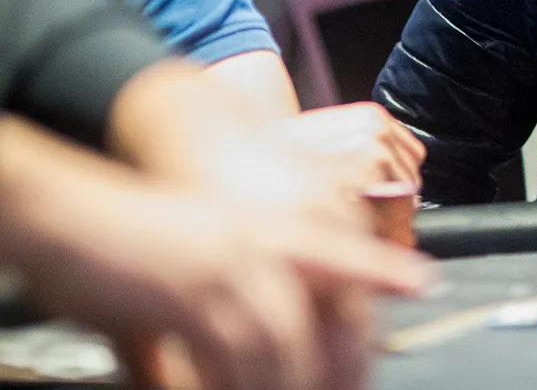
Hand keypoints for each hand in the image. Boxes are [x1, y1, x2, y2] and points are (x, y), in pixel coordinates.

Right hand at [2, 118, 431, 389]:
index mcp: (266, 228)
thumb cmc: (123, 243)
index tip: (423, 284)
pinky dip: (232, 387)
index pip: (340, 249)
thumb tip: (223, 366)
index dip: (382, 270)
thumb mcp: (188, 269)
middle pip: (321, 311)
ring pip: (279, 341)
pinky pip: (228, 352)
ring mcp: (228, 263)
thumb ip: (219, 312)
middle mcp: (259, 240)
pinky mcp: (190, 290)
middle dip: (336, 364)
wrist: (66, 212)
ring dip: (288, 386)